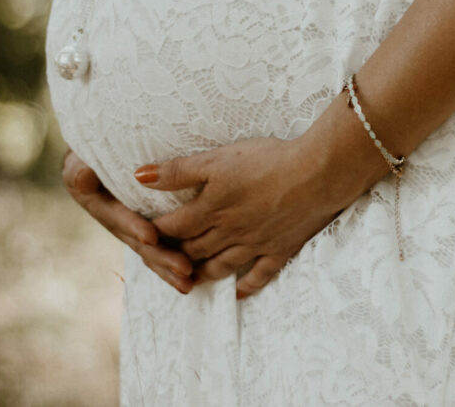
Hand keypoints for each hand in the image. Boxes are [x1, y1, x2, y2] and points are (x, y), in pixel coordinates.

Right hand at [62, 148, 195, 293]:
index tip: (151, 237)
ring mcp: (133, 227)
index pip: (118, 217)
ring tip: (190, 282)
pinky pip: (163, 245)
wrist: (105, 152)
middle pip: (139, 242)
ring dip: (169, 266)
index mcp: (100, 205)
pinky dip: (175, 260)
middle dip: (161, 256)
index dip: (133, 227)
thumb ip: (81, 168)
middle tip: (184, 268)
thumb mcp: (82, 158)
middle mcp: (117, 222)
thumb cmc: (95, 150)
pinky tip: (196, 275)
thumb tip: (83, 177)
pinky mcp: (150, 227)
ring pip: (152, 250)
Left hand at [135, 121, 384, 298]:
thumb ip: (178, 171)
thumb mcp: (217, 160)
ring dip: (202, 273)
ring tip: (189, 278)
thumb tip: (138, 177)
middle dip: (174, 254)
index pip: (173, 226)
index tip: (143, 233)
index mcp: (210, 209)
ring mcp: (255, 244)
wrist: (316, 175)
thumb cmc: (267, 161)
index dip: (156, 230)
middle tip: (162, 258)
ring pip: (221, 266)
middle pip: (194, 249)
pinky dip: (245, 286)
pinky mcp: (280, 249)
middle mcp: (229, 233)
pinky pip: (259, 275)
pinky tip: (236, 293)